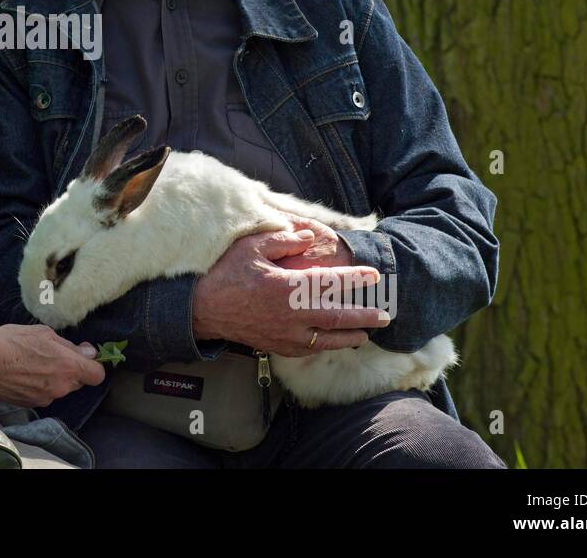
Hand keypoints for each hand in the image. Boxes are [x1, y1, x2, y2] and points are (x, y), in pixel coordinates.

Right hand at [0, 325, 105, 407]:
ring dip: (55, 377)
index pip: (97, 375)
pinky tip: (25, 373)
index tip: (84, 356)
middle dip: (71, 369)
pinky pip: (46, 393)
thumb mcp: (43, 333)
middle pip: (79, 381)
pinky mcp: (33, 404)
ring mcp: (47, 397)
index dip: (93, 365)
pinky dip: (40, 385)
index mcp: (68, 366)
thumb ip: (69, 346)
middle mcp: (62, 386)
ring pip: (61, 387)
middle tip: (53, 354)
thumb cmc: (11, 342)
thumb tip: (88, 352)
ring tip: (34, 362)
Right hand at [190, 226, 388, 356]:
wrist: (202, 308)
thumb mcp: (251, 247)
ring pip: (325, 339)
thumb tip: (308, 237)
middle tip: (384, 315)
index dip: (355, 278)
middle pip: (336, 318)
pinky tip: (331, 342)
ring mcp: (283, 334)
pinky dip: (324, 346)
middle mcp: (290, 314)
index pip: (330, 282)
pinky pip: (307, 349)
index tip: (374, 274)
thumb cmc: (225, 273)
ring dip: (348, 337)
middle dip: (363, 316)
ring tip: (366, 335)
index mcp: (287, 287)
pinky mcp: (275, 345)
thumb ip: (283, 240)